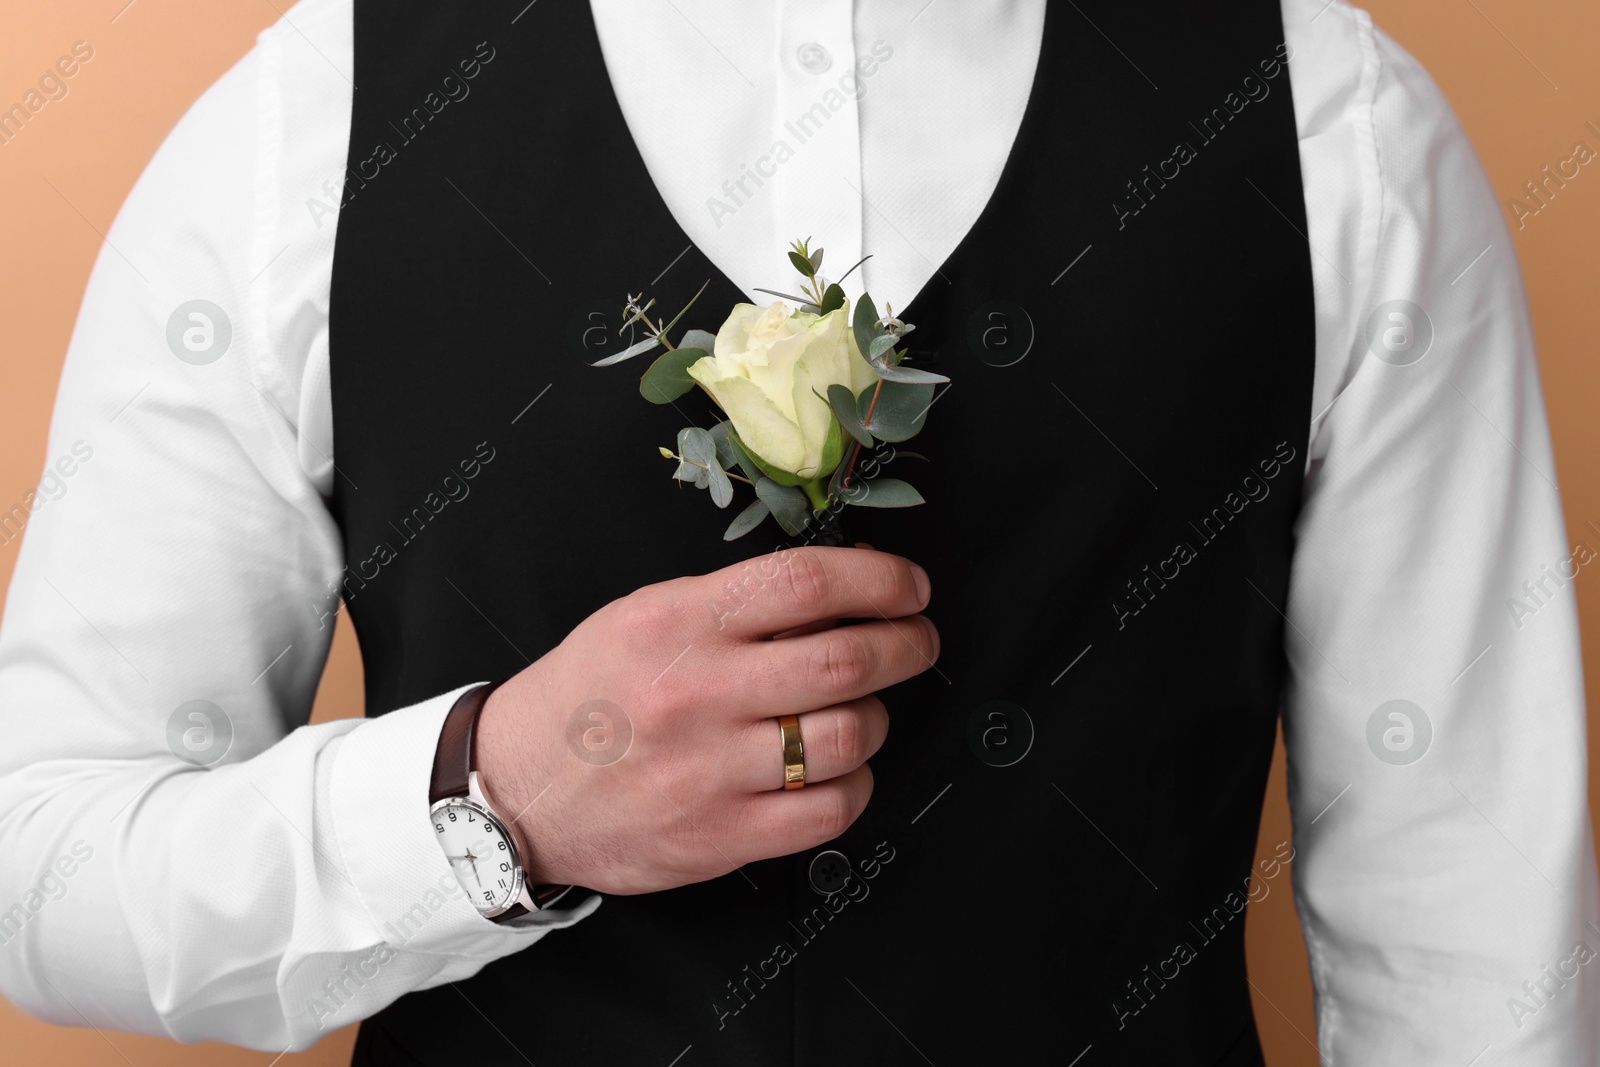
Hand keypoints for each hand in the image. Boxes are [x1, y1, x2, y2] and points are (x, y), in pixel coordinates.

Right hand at [474, 545, 937, 895]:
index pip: (805, 582)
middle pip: (844, 661)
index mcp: (678, 622)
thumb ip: (735, 601)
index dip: (879, 579)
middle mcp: (697, 692)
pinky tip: (841, 770)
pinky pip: (829, 810)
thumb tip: (842, 586)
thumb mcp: (645, 615)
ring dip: (880, 719)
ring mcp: (710, 771)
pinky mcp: (721, 837)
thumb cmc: (592, 692)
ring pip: (848, 737)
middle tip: (919, 641)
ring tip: (865, 710)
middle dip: (907, 645)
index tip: (909, 586)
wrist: (518, 788)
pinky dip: (856, 785)